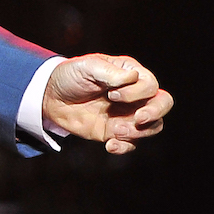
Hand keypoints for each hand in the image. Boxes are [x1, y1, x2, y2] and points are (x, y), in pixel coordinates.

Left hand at [42, 53, 172, 154]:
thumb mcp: (88, 67)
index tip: (111, 94)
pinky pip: (131, 144)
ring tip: (115, 131)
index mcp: (132, 74)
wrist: (50, 96)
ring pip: (152, 127)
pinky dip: (124, 147)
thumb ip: (110, 73)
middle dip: (155, 113)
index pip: (151, 86)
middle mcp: (135, 95)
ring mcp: (127, 114)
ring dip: (137, 132)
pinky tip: (109, 145)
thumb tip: (133, 78)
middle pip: (163, 104)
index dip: (136, 93)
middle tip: (138, 118)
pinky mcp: (115, 132)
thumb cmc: (71, 76)